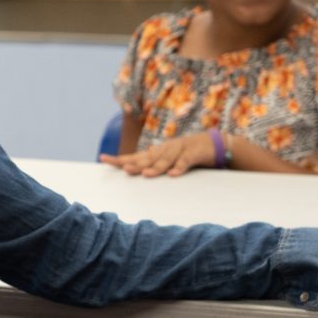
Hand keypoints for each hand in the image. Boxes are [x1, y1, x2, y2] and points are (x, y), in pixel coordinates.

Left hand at [99, 134, 216, 176]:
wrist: (214, 143)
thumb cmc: (187, 154)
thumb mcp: (168, 160)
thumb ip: (153, 164)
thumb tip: (133, 169)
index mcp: (157, 152)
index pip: (135, 156)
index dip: (120, 159)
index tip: (103, 159)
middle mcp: (165, 149)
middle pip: (148, 157)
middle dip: (136, 163)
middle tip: (125, 169)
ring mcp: (180, 150)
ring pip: (166, 159)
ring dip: (156, 167)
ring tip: (146, 174)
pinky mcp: (194, 153)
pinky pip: (186, 161)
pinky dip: (180, 167)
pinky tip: (173, 174)